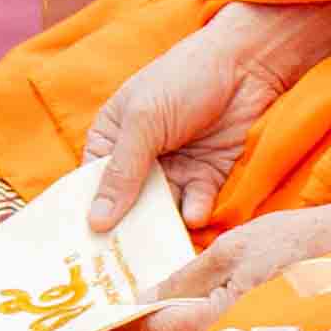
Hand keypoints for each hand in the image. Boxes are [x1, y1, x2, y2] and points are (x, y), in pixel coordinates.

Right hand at [81, 0, 330, 233]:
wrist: (248, 63)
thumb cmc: (184, 78)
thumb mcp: (144, 121)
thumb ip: (122, 171)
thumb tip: (95, 221)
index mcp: (112, 139)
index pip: (91, 186)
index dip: (87, 216)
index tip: (82, 253)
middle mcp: (140, 160)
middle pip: (126, 207)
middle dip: (125, 232)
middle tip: (121, 266)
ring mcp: (175, 170)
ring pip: (161, 212)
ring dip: (160, 229)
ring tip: (158, 253)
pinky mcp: (208, 177)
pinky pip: (196, 205)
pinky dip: (195, 213)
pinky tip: (196, 216)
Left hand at [123, 194, 330, 330]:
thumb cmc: (304, 243)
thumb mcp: (236, 247)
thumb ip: (187, 278)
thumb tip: (142, 301)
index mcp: (223, 320)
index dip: (127, 320)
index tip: (104, 308)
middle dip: (150, 330)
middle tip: (125, 307)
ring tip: (157, 305)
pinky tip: (199, 312)